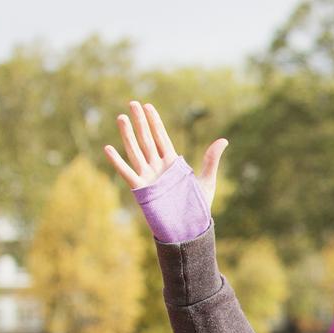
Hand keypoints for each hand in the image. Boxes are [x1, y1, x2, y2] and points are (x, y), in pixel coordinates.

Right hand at [103, 99, 225, 211]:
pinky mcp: (141, 189)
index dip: (155, 122)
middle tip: (132, 103)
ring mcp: (148, 176)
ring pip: (135, 151)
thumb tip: (224, 140)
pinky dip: (117, 162)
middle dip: (140, 122)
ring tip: (121, 118)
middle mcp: (157, 167)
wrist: (189, 227)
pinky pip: (127, 173)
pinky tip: (108, 148)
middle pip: (147, 139)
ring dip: (128, 135)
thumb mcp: (207, 180)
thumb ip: (211, 160)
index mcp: (172, 163)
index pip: (161, 137)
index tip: (148, 106)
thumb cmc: (197, 206)